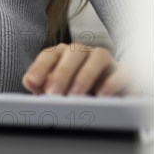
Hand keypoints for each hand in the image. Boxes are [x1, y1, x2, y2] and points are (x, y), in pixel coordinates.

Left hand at [22, 43, 137, 95]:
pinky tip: (102, 96)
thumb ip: (39, 85)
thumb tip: (29, 81)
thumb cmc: (71, 94)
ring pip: (99, 56)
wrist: (102, 100)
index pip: (50, 54)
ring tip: (75, 96)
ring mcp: (105, 61)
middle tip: (53, 94)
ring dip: (85, 76)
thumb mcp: (53, 91)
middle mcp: (84, 53)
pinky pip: (124, 70)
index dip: (40, 67)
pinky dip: (113, 82)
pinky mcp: (124, 72)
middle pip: (74, 52)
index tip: (33, 83)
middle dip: (62, 73)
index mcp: (62, 55)